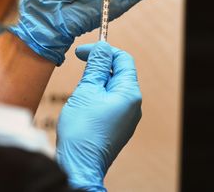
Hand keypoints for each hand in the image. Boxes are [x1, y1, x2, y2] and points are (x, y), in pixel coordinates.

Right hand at [56, 42, 141, 190]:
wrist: (80, 165)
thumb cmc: (82, 130)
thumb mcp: (86, 90)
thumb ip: (96, 66)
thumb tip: (103, 48)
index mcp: (129, 93)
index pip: (123, 59)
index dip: (103, 51)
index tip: (83, 52)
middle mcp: (133, 105)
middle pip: (118, 74)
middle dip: (99, 67)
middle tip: (79, 67)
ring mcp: (127, 117)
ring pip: (112, 89)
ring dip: (96, 82)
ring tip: (79, 91)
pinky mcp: (118, 127)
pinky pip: (110, 103)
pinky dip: (97, 96)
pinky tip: (83, 104)